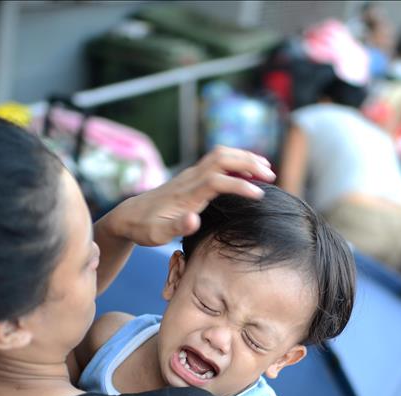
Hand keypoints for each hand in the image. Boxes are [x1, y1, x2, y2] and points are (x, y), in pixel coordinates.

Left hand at [106, 146, 274, 246]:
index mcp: (186, 194)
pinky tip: (248, 172)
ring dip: (244, 158)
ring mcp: (190, 175)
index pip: (217, 181)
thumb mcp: (157, 234)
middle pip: (222, 159)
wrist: (129, 215)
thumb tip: (194, 220)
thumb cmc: (145, 228)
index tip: (259, 194)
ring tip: (266, 170)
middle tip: (271, 175)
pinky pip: (217, 161)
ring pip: (221, 155)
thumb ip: (176, 227)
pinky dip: (236, 162)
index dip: (239, 185)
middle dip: (248, 163)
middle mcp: (189, 179)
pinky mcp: (192, 176)